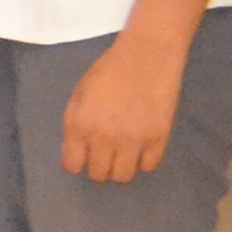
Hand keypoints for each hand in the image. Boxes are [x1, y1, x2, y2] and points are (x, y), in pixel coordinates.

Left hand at [62, 30, 186, 183]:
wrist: (147, 55)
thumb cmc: (108, 70)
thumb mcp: (79, 94)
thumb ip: (74, 124)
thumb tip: (75, 152)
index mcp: (80, 125)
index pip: (73, 166)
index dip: (76, 162)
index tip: (83, 155)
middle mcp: (104, 137)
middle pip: (99, 175)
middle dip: (99, 166)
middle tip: (105, 152)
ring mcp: (134, 140)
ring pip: (124, 177)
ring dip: (121, 167)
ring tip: (123, 152)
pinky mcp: (159, 138)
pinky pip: (149, 166)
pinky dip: (144, 160)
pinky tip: (142, 146)